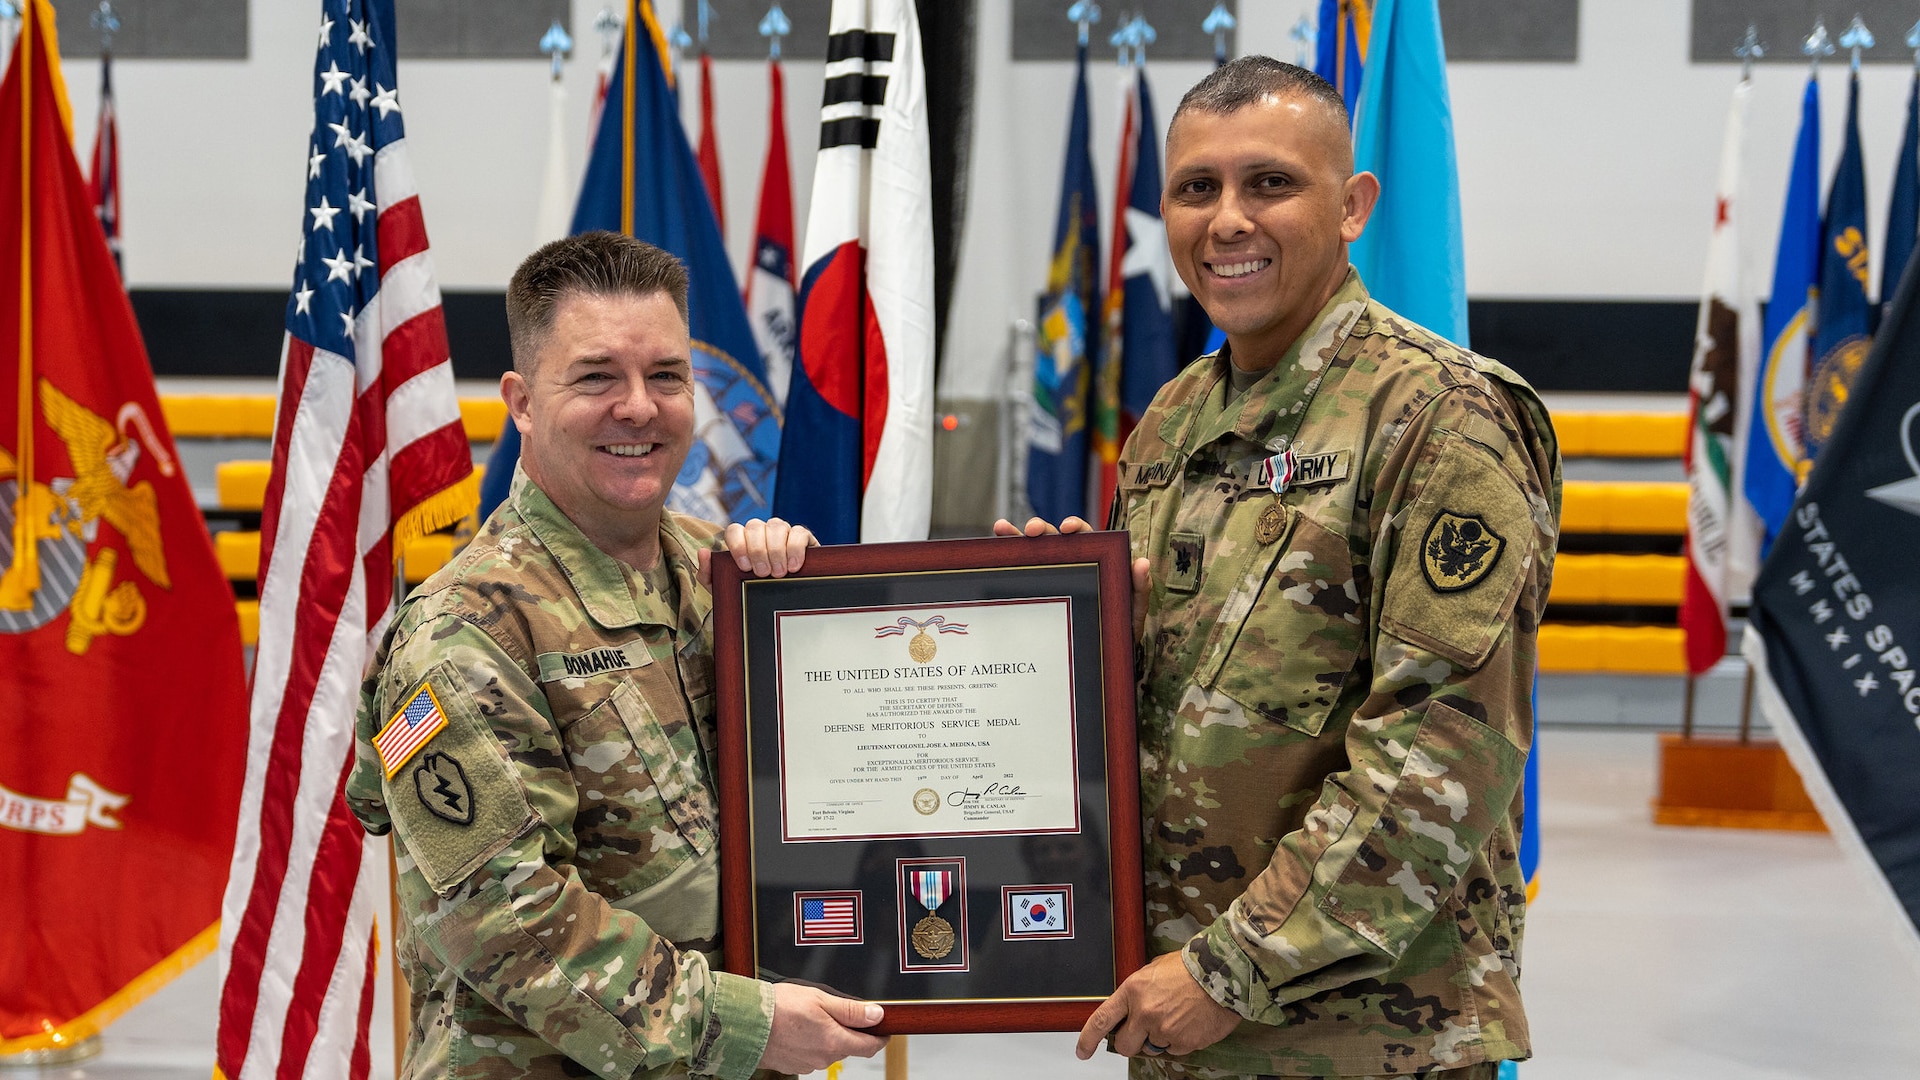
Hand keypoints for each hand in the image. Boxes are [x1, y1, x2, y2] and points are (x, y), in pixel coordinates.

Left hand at [698, 517, 815, 585]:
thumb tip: (703, 552)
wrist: (782, 605)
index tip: (744, 567)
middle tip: (763, 573)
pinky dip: (795, 548)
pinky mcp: (802, 537)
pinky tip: (794, 566)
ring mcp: (782, 532)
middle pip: (755, 526)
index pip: (734, 530)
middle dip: (758, 550)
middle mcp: (761, 532)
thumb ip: (709, 573)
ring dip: (777, 550)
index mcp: (742, 540)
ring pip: (777, 526)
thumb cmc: (751, 592)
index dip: (738, 546)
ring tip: (779, 573)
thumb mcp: (727, 588)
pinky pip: (798, 532)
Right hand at [758, 983, 886, 1074]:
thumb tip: (877, 1016)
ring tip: (812, 1016)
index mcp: (835, 1042)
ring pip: (829, 1050)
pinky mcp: (793, 1065)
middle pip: (848, 1047)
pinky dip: (811, 1042)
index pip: (869, 1047)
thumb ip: (852, 1010)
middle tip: (838, 1011)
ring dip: (828, 1036)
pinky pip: (811, 1054)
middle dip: (849, 1032)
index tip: (882, 1029)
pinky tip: (798, 1028)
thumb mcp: (821, 999)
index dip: (880, 1037)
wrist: (745, 1023)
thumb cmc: (780, 1008)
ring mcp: (808, 1064)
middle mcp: (824, 1058)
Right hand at [990, 519, 1150, 631]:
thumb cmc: (1116, 632)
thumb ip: (1138, 589)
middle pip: (1053, 538)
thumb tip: (1141, 562)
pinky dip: (1006, 553)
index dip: (1076, 527)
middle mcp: (1069, 564)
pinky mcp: (1034, 589)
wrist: (1097, 660)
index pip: (1084, 537)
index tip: (1067, 529)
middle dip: (1042, 528)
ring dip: (1017, 535)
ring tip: (1003, 529)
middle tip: (1033, 531)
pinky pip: (1018, 571)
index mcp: (1093, 563)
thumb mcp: (1130, 613)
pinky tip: (996, 540)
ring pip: (1031, 550)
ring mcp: (1049, 575)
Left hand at [1074, 952, 1239, 1059]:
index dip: (1088, 1039)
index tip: (1083, 1051)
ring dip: (1159, 1038)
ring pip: (1152, 1048)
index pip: (1102, 1020)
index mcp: (1133, 991)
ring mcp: (1164, 1031)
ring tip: (1177, 1016)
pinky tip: (1189, 1021)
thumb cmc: (1190, 967)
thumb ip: (1138, 991)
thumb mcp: (1153, 970)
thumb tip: (1130, 1007)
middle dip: (1131, 1042)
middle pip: (1125, 1045)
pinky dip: (1180, 1040)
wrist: (1222, 973)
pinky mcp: (1184, 1043)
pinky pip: (1175, 1049)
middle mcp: (1145, 1014)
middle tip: (1144, 1031)